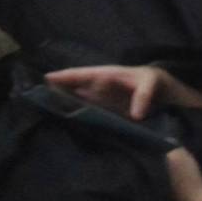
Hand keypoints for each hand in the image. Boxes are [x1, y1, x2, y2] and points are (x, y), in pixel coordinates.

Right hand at [50, 62, 167, 120]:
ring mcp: (102, 101)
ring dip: (65, 104)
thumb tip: (135, 115)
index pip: (81, 75)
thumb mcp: (151, 83)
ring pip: (79, 101)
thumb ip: (143, 95)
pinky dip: (78, 117)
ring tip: (47, 112)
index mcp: (105, 75)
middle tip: (37, 98)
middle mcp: (99, 88)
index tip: (45, 79)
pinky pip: (89, 114)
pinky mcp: (107, 114)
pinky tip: (69, 125)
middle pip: (74, 88)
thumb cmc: (153, 81)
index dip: (64, 76)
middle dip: (57, 90)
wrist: (164, 93)